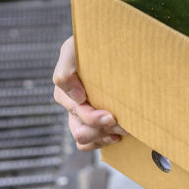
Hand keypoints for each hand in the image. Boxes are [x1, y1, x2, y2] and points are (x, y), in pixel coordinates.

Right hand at [52, 36, 125, 150]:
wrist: (113, 46)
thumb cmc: (94, 45)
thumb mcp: (75, 48)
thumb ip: (67, 69)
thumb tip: (78, 97)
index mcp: (65, 86)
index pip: (75, 109)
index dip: (93, 117)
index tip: (112, 116)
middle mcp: (70, 103)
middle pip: (79, 130)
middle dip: (102, 129)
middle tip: (124, 125)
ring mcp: (79, 115)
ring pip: (82, 139)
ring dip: (103, 137)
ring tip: (123, 130)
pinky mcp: (90, 123)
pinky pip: (86, 144)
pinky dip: (100, 144)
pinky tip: (116, 136)